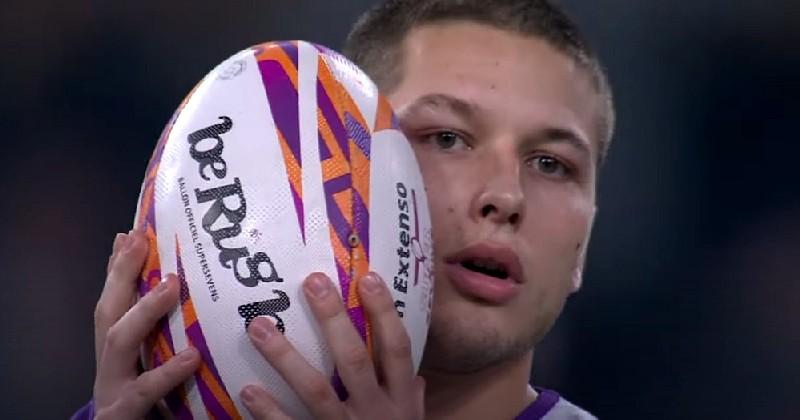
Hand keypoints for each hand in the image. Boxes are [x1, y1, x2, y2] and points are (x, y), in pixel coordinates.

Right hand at [92, 231, 200, 418]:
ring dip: (144, 311)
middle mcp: (109, 362)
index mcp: (114, 347)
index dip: (118, 265)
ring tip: (171, 287)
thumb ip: (151, 325)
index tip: (133, 232)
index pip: (112, 298)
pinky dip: (167, 373)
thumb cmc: (141, 400)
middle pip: (109, 311)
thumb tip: (167, 286)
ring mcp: (113, 387)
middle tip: (142, 243)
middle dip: (122, 274)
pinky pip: (145, 392)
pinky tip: (191, 358)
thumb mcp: (146, 361)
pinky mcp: (124, 413)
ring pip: (119, 342)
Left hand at [240, 272, 425, 419]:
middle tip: (311, 283)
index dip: (384, 313)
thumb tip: (417, 375)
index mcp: (400, 401)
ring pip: (316, 391)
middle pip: (354, 360)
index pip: (397, 349)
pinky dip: (270, 412)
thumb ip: (413, 399)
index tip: (368, 277)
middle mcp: (375, 413)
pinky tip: (249, 389)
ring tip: (259, 325)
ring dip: (286, 356)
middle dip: (333, 320)